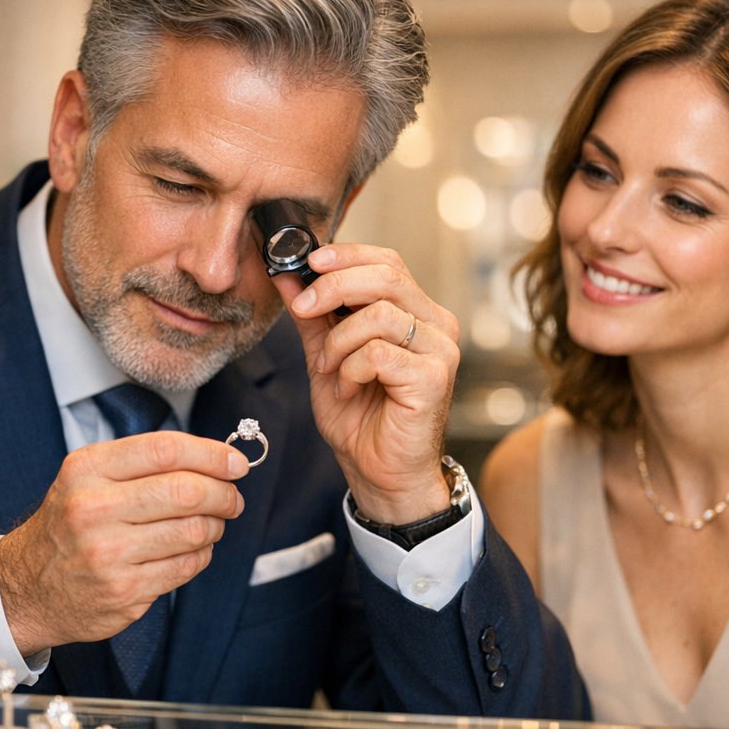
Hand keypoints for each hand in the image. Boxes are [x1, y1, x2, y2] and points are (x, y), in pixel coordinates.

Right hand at [0, 432, 248, 654]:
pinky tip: (192, 550)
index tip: (237, 463)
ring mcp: (107, 554)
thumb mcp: (90, 477)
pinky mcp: (124, 591)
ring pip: (194, 531)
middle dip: (223, 493)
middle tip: (232, 498)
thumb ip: (147, 462)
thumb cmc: (71, 524)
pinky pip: (186, 566)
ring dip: (215, 526)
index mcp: (87, 469)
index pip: (166, 451)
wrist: (26, 588)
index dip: (212, 454)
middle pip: (186, 491)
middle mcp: (92, 509)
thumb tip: (221, 459)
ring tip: (211, 524)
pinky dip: (201, 555)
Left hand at [276, 242, 459, 524]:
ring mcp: (440, 350)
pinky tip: (348, 389)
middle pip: (387, 276)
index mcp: (416, 313)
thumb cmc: (361, 419)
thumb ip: (312, 316)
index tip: (308, 263)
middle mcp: (436, 325)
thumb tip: (288, 275)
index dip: (347, 256)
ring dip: (339, 341)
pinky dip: (351, 369)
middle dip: (333, 287)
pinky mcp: (434, 377)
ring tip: (330, 369)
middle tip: (304, 309)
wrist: (378, 473)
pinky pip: (379, 352)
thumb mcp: (326, 357)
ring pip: (378, 314)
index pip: (388, 262)